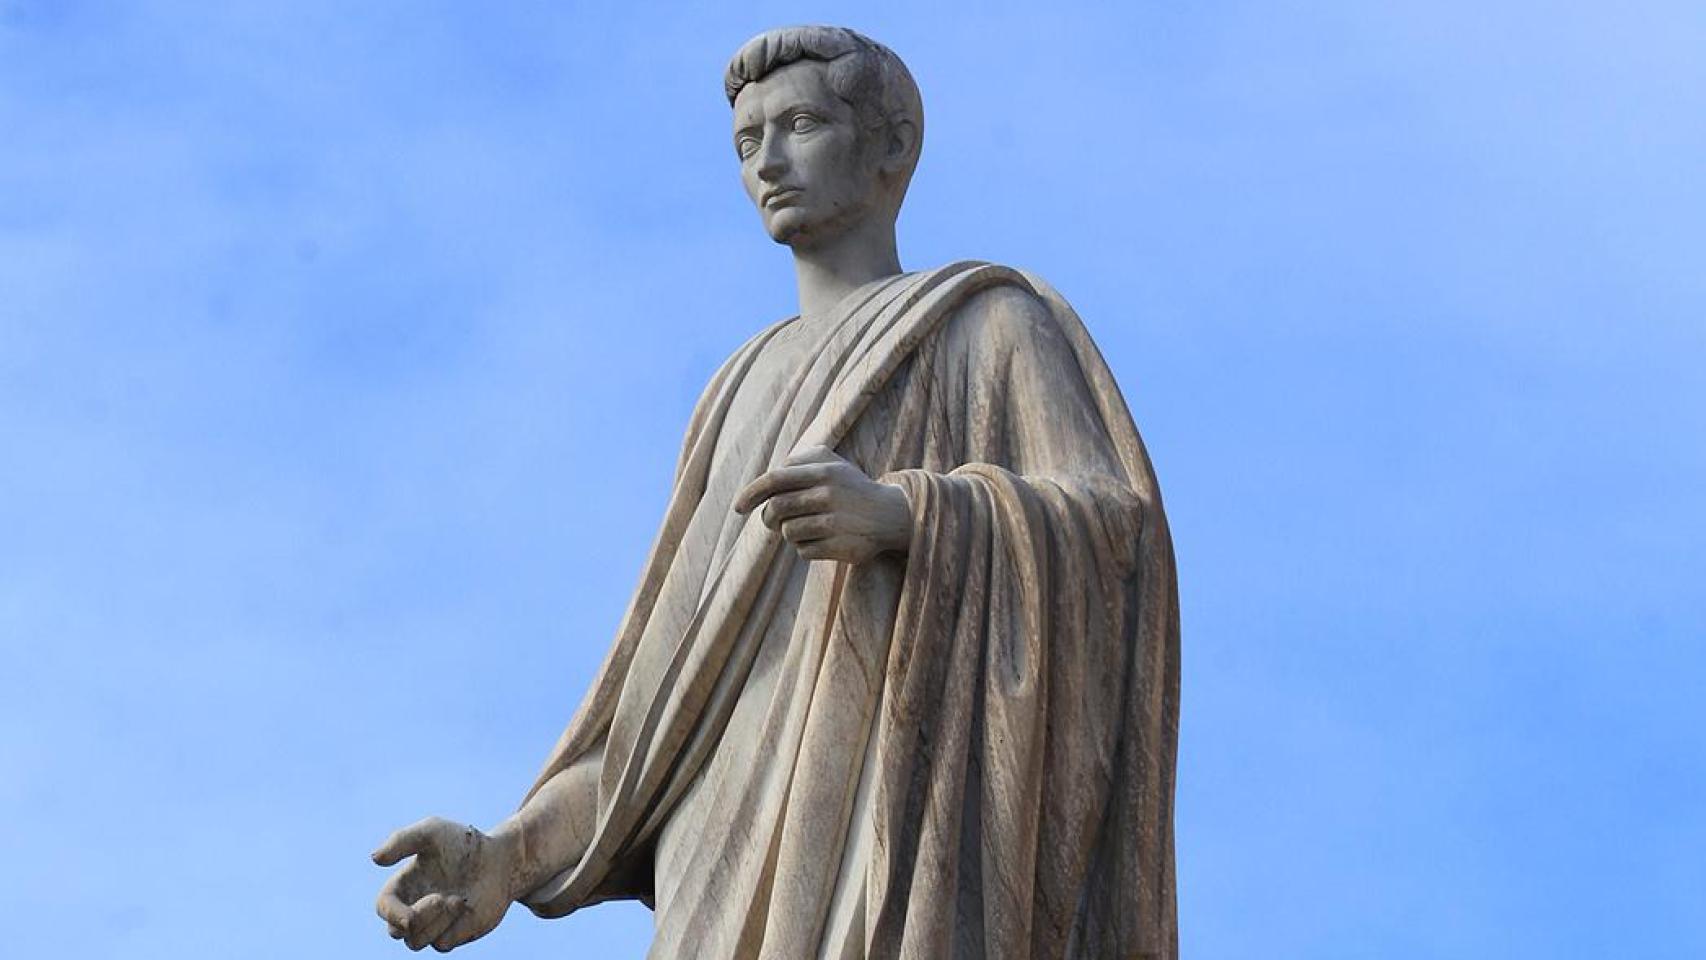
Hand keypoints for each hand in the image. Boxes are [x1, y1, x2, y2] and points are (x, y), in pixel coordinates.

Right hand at [372, 817, 514, 951]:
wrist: (500, 859)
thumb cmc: (463, 844)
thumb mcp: (432, 831)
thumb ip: (402, 840)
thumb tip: (374, 858)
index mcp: (403, 887)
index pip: (383, 908)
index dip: (391, 914)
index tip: (408, 917)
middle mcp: (414, 908)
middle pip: (396, 932)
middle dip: (416, 919)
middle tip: (441, 898)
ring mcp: (432, 925)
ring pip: (416, 942)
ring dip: (437, 921)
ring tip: (457, 900)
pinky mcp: (452, 935)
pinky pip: (441, 944)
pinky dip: (451, 927)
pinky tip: (465, 907)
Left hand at [734, 445, 911, 563]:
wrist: (892, 515)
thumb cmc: (852, 488)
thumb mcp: (832, 464)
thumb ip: (800, 461)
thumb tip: (767, 479)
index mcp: (823, 472)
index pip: (774, 480)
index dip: (751, 493)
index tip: (738, 507)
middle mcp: (828, 495)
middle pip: (775, 509)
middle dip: (768, 518)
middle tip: (773, 521)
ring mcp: (835, 522)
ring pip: (788, 532)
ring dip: (790, 533)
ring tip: (808, 528)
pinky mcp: (840, 547)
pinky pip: (803, 551)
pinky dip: (806, 548)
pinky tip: (823, 541)